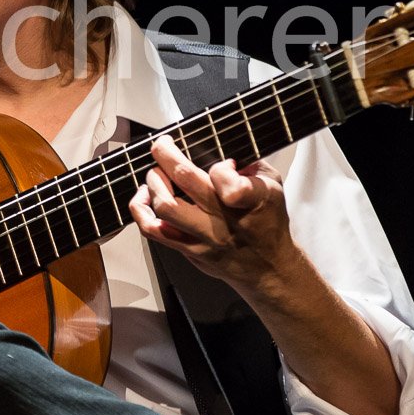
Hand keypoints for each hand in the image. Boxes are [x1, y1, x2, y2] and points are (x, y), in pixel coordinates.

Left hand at [128, 137, 296, 292]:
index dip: (221, 168)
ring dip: (153, 182)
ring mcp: (205, 237)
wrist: (269, 267)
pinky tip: (145, 197)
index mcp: (253, 201)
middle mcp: (225, 220)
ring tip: (156, 175)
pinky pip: (153, 231)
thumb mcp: (273, 185)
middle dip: (166, 154)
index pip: (232, 184)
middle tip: (163, 147)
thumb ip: (249, 164)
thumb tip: (220, 150)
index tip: (221, 162)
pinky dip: (141, 210)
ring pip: (165, 206)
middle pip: (186, 181)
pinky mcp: (189, 250)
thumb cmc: (268, 221)